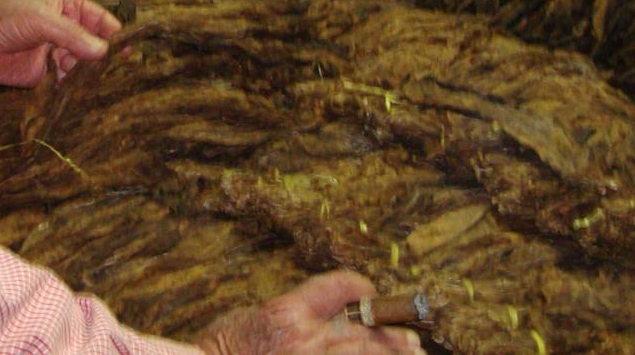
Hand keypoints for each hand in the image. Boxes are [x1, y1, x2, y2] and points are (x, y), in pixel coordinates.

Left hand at [0, 0, 121, 87]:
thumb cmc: (4, 20)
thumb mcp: (42, 20)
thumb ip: (73, 36)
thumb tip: (104, 51)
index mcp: (66, 7)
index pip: (99, 18)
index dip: (114, 31)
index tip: (128, 46)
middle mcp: (65, 30)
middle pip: (95, 43)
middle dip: (104, 55)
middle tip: (118, 68)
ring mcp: (56, 53)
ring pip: (83, 64)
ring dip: (89, 73)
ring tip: (95, 80)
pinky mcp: (45, 75)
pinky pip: (67, 81)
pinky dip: (75, 87)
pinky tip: (81, 91)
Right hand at [197, 272, 424, 354]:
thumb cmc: (221, 349)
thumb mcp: (251, 317)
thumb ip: (289, 313)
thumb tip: (321, 314)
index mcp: (287, 312)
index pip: (339, 287)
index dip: (359, 286)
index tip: (368, 290)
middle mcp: (304, 339)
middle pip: (365, 329)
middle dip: (392, 334)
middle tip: (413, 340)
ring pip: (364, 353)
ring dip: (391, 353)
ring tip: (411, 354)